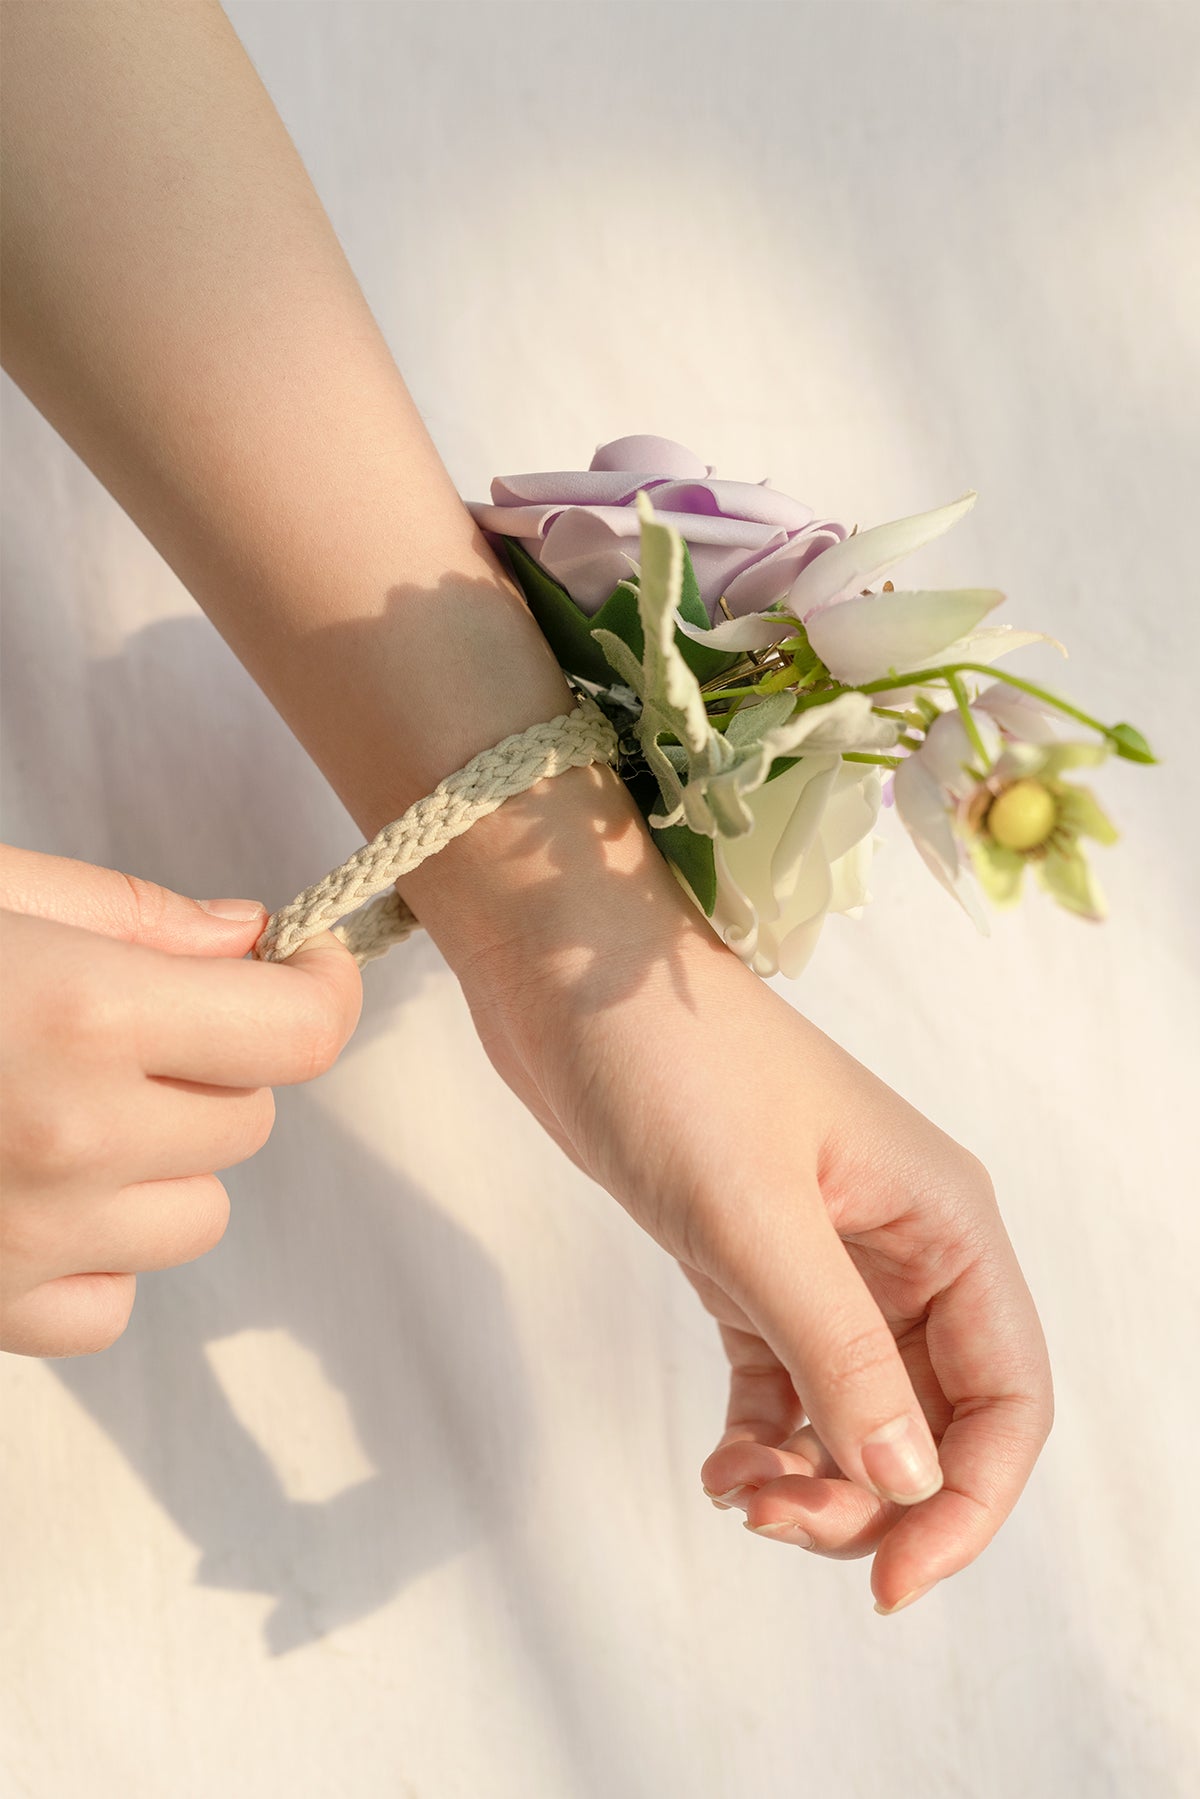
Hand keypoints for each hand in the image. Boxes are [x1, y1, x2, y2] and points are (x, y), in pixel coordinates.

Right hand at [0, 844, 361, 1357]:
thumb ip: (132, 913)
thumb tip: (250, 939)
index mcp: (88, 1015)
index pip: (300, 1033)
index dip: (319, 991)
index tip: (306, 968)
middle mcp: (76, 1139)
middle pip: (250, 1120)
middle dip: (212, 1067)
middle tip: (116, 1033)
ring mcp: (33, 1242)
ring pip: (198, 1215)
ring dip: (161, 1166)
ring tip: (57, 1112)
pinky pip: (114, 1304)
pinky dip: (94, 1257)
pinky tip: (32, 1194)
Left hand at [413, 764, 1052, 1614]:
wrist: (567, 976)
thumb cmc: (671, 1063)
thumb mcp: (756, 1217)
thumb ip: (841, 1352)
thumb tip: (910, 1486)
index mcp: (941, 1221)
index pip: (1007, 1394)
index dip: (969, 1502)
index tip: (888, 1581)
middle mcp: (901, 1245)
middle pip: (931, 1418)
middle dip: (869, 1497)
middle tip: (774, 1521)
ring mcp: (825, 1256)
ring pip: (857, 1411)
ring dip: (812, 1479)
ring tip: (735, 1489)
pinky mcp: (751, 1261)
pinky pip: (786, 1383)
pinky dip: (764, 1439)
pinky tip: (718, 1468)